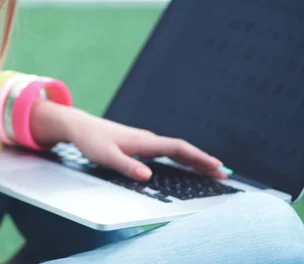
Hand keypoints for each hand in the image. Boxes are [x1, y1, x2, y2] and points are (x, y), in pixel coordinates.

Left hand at [66, 108, 228, 181]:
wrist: (80, 126)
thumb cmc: (92, 141)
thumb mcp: (106, 156)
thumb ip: (127, 166)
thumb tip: (148, 176)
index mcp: (144, 142)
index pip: (177, 148)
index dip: (198, 157)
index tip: (216, 166)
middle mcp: (147, 139)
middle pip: (181, 149)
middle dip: (203, 160)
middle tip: (224, 172)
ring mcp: (144, 141)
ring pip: (175, 150)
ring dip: (194, 159)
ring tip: (211, 170)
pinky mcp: (140, 144)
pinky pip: (167, 151)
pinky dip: (181, 158)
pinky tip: (185, 165)